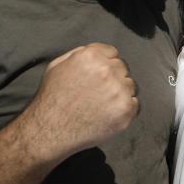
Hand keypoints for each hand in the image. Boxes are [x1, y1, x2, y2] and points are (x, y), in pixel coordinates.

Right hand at [25, 43, 137, 159]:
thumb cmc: (52, 100)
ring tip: (99, 105)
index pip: (112, 53)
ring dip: (119, 94)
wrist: (48, 131)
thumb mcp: (57, 66)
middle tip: (95, 93)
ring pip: (130, 86)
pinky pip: (135, 104)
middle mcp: (107, 71)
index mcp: (91, 57)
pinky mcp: (125, 109)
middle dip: (112, 78)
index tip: (96, 77)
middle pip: (122, 69)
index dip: (104, 65)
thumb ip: (81, 53)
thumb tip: (99, 52)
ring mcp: (118, 91)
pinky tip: (106, 114)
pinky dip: (124, 109)